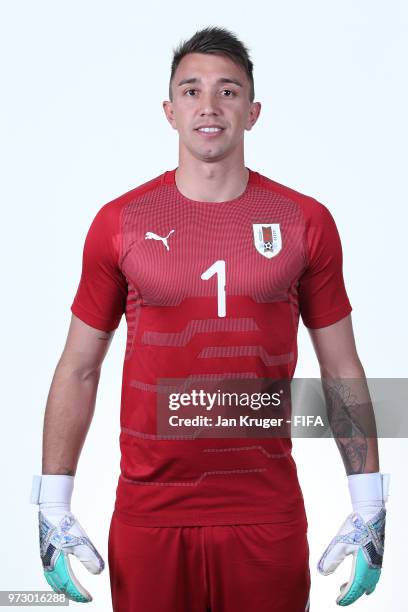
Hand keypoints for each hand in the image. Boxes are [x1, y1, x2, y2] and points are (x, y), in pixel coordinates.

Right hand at [37, 507, 104, 602]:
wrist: (52, 512)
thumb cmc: (66, 526)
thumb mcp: (82, 542)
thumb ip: (90, 558)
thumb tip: (99, 573)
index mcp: (58, 565)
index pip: (70, 585)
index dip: (80, 594)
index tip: (90, 599)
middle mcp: (50, 566)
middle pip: (61, 587)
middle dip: (73, 594)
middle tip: (84, 598)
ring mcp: (45, 561)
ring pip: (54, 582)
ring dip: (65, 589)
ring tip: (74, 592)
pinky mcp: (45, 555)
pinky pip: (50, 575)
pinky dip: (57, 582)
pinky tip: (63, 578)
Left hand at [317, 472, 388, 605]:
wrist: (371, 513)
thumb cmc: (355, 527)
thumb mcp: (339, 543)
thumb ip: (331, 559)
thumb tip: (322, 573)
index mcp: (363, 567)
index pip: (354, 589)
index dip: (346, 597)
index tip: (338, 601)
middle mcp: (372, 568)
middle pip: (362, 589)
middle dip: (352, 595)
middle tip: (340, 597)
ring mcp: (377, 563)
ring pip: (369, 583)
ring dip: (358, 588)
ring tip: (346, 587)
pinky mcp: (378, 556)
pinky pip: (374, 576)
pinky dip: (367, 582)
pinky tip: (360, 576)